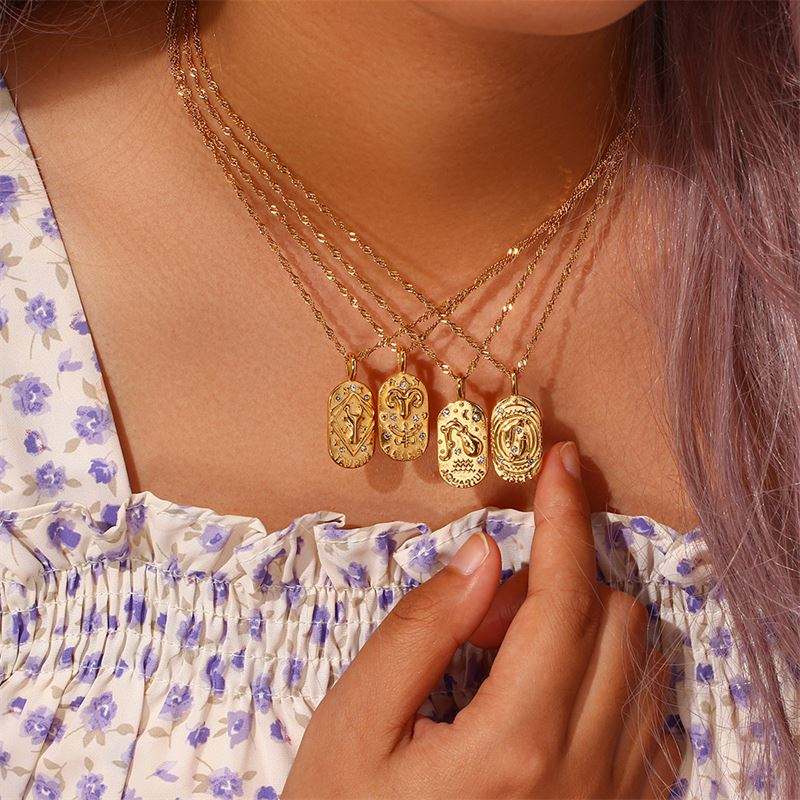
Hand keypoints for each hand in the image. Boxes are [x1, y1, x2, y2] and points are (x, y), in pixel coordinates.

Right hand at [282, 441, 681, 798]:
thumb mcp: (355, 724)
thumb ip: (420, 629)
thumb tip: (481, 555)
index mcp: (515, 742)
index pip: (564, 597)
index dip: (564, 517)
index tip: (561, 462)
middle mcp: (585, 773)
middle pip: (616, 618)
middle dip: (555, 580)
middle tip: (483, 609)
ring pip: (639, 663)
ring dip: (580, 626)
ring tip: (504, 658)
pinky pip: (647, 717)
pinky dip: (605, 674)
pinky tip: (547, 691)